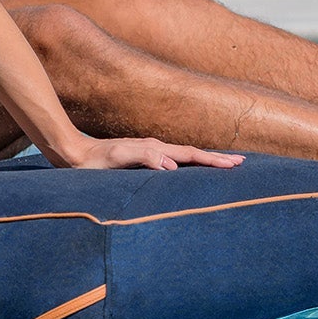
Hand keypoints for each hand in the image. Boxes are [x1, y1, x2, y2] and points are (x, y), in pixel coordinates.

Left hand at [63, 136, 243, 172]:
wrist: (75, 155)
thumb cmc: (96, 161)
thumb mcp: (119, 157)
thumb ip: (146, 158)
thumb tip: (174, 166)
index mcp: (155, 149)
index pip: (191, 154)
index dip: (213, 160)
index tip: (235, 164)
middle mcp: (155, 149)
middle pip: (192, 153)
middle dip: (216, 158)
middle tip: (241, 162)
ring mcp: (150, 154)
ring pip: (184, 157)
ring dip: (205, 161)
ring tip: (223, 164)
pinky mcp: (142, 161)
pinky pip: (173, 162)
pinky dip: (188, 165)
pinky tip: (189, 170)